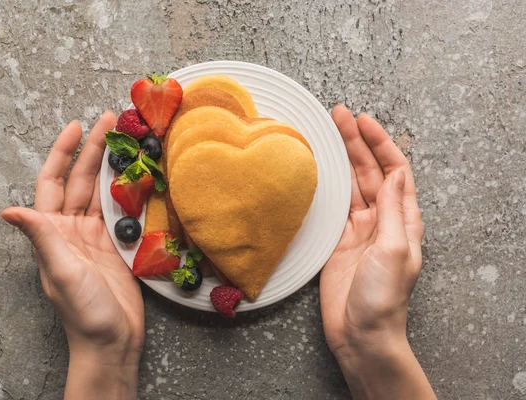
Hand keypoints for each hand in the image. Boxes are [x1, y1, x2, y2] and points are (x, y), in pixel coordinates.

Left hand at [1, 112, 142, 398]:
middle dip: (93, 150)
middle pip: (81, 181)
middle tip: (111, 120)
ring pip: (101, 192)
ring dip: (111, 166)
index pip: (54, 183)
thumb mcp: (60, 272)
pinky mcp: (116, 246)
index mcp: (52, 232)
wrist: (112, 339)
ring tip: (126, 140)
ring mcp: (95, 237)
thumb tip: (8, 210)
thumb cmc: (83, 311)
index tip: (76, 126)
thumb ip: (41, 238)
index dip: (62, 153)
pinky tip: (138, 175)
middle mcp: (71, 230)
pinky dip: (128, 191)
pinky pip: (120, 210)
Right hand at [321, 105, 434, 398]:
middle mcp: (381, 219)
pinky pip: (332, 204)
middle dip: (356, 142)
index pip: (395, 170)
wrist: (360, 332)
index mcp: (403, 219)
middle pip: (370, 171)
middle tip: (338, 115)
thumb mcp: (393, 250)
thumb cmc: (382, 298)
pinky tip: (318, 168)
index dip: (381, 144)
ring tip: (327, 131)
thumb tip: (395, 173)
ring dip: (341, 158)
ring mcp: (358, 228)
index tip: (363, 121)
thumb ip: (393, 211)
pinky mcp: (337, 240)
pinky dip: (326, 184)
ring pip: (350, 184)